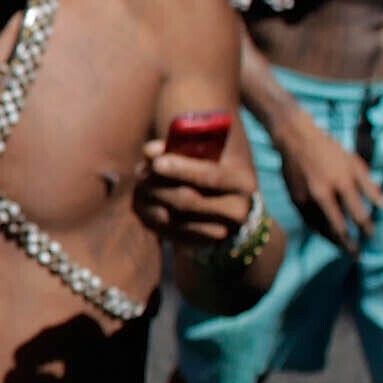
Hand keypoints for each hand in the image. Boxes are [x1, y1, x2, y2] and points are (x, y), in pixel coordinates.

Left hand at [128, 116, 255, 254]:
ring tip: (140, 183)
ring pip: (173, 220)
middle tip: (141, 172)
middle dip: (157, 185)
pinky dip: (150, 216)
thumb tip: (150, 153)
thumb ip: (182, 138)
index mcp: (242, 179)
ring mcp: (221, 231)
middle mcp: (237, 209)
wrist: (232, 189)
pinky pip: (167, 234)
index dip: (181, 170)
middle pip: (187, 201)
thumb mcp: (209, 138)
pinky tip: (144, 200)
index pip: (210, 177)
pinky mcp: (201, 244)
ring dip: (149, 200)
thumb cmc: (216, 153)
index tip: (156, 163)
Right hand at [271, 105, 382, 247]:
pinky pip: (310, 222)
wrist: (295, 138)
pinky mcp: (295, 200)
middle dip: (348, 244)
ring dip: (333, 241)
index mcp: (341, 182)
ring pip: (322, 228)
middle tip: (357, 256)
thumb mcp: (354, 162)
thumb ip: (369, 185)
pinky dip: (320, 231)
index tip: (372, 236)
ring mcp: (307, 198)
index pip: (357, 213)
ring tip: (344, 249)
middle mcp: (323, 193)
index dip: (366, 228)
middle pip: (338, 227)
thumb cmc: (329, 149)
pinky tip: (328, 235)